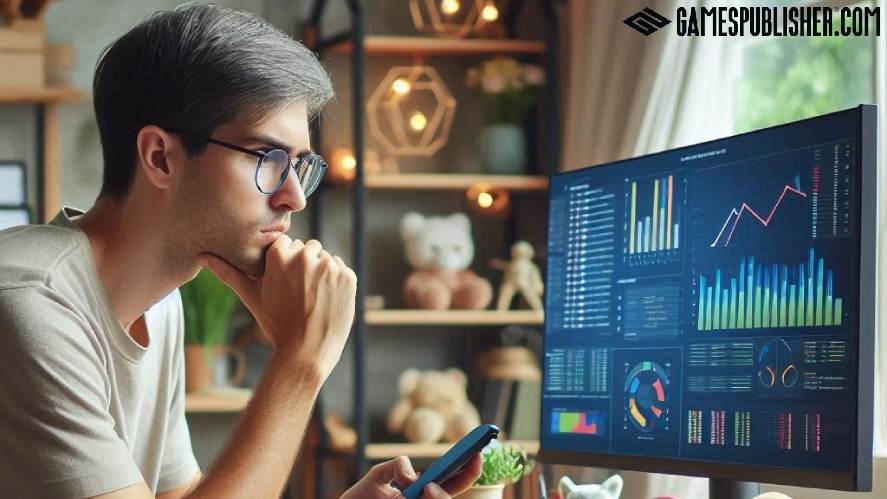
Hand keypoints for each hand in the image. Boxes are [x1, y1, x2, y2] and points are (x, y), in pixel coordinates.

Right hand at [198, 236, 356, 380]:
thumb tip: (200, 255)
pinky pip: (342, 269)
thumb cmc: (276, 323)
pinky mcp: (348, 276)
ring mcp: (329, 266)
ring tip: (313, 298)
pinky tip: (327, 300)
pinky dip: (337, 282)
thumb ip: (228, 272)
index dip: (286, 264)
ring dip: (321, 273)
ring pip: (325, 259)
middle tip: (299, 294)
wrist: (306, 352)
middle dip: (304, 267)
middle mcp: (305, 255)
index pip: (287, 244)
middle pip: (307, 249)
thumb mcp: (251, 296)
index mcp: (280, 255)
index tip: (285, 283)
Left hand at [340, 454, 481, 498]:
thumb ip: (396, 466)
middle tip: (429, 486)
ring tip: (410, 494)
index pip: (455, 482)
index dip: (469, 469)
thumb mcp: (378, 475)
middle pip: (448, 498)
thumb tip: (412, 476)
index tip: (477, 452)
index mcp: (424, 492)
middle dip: (446, 493)